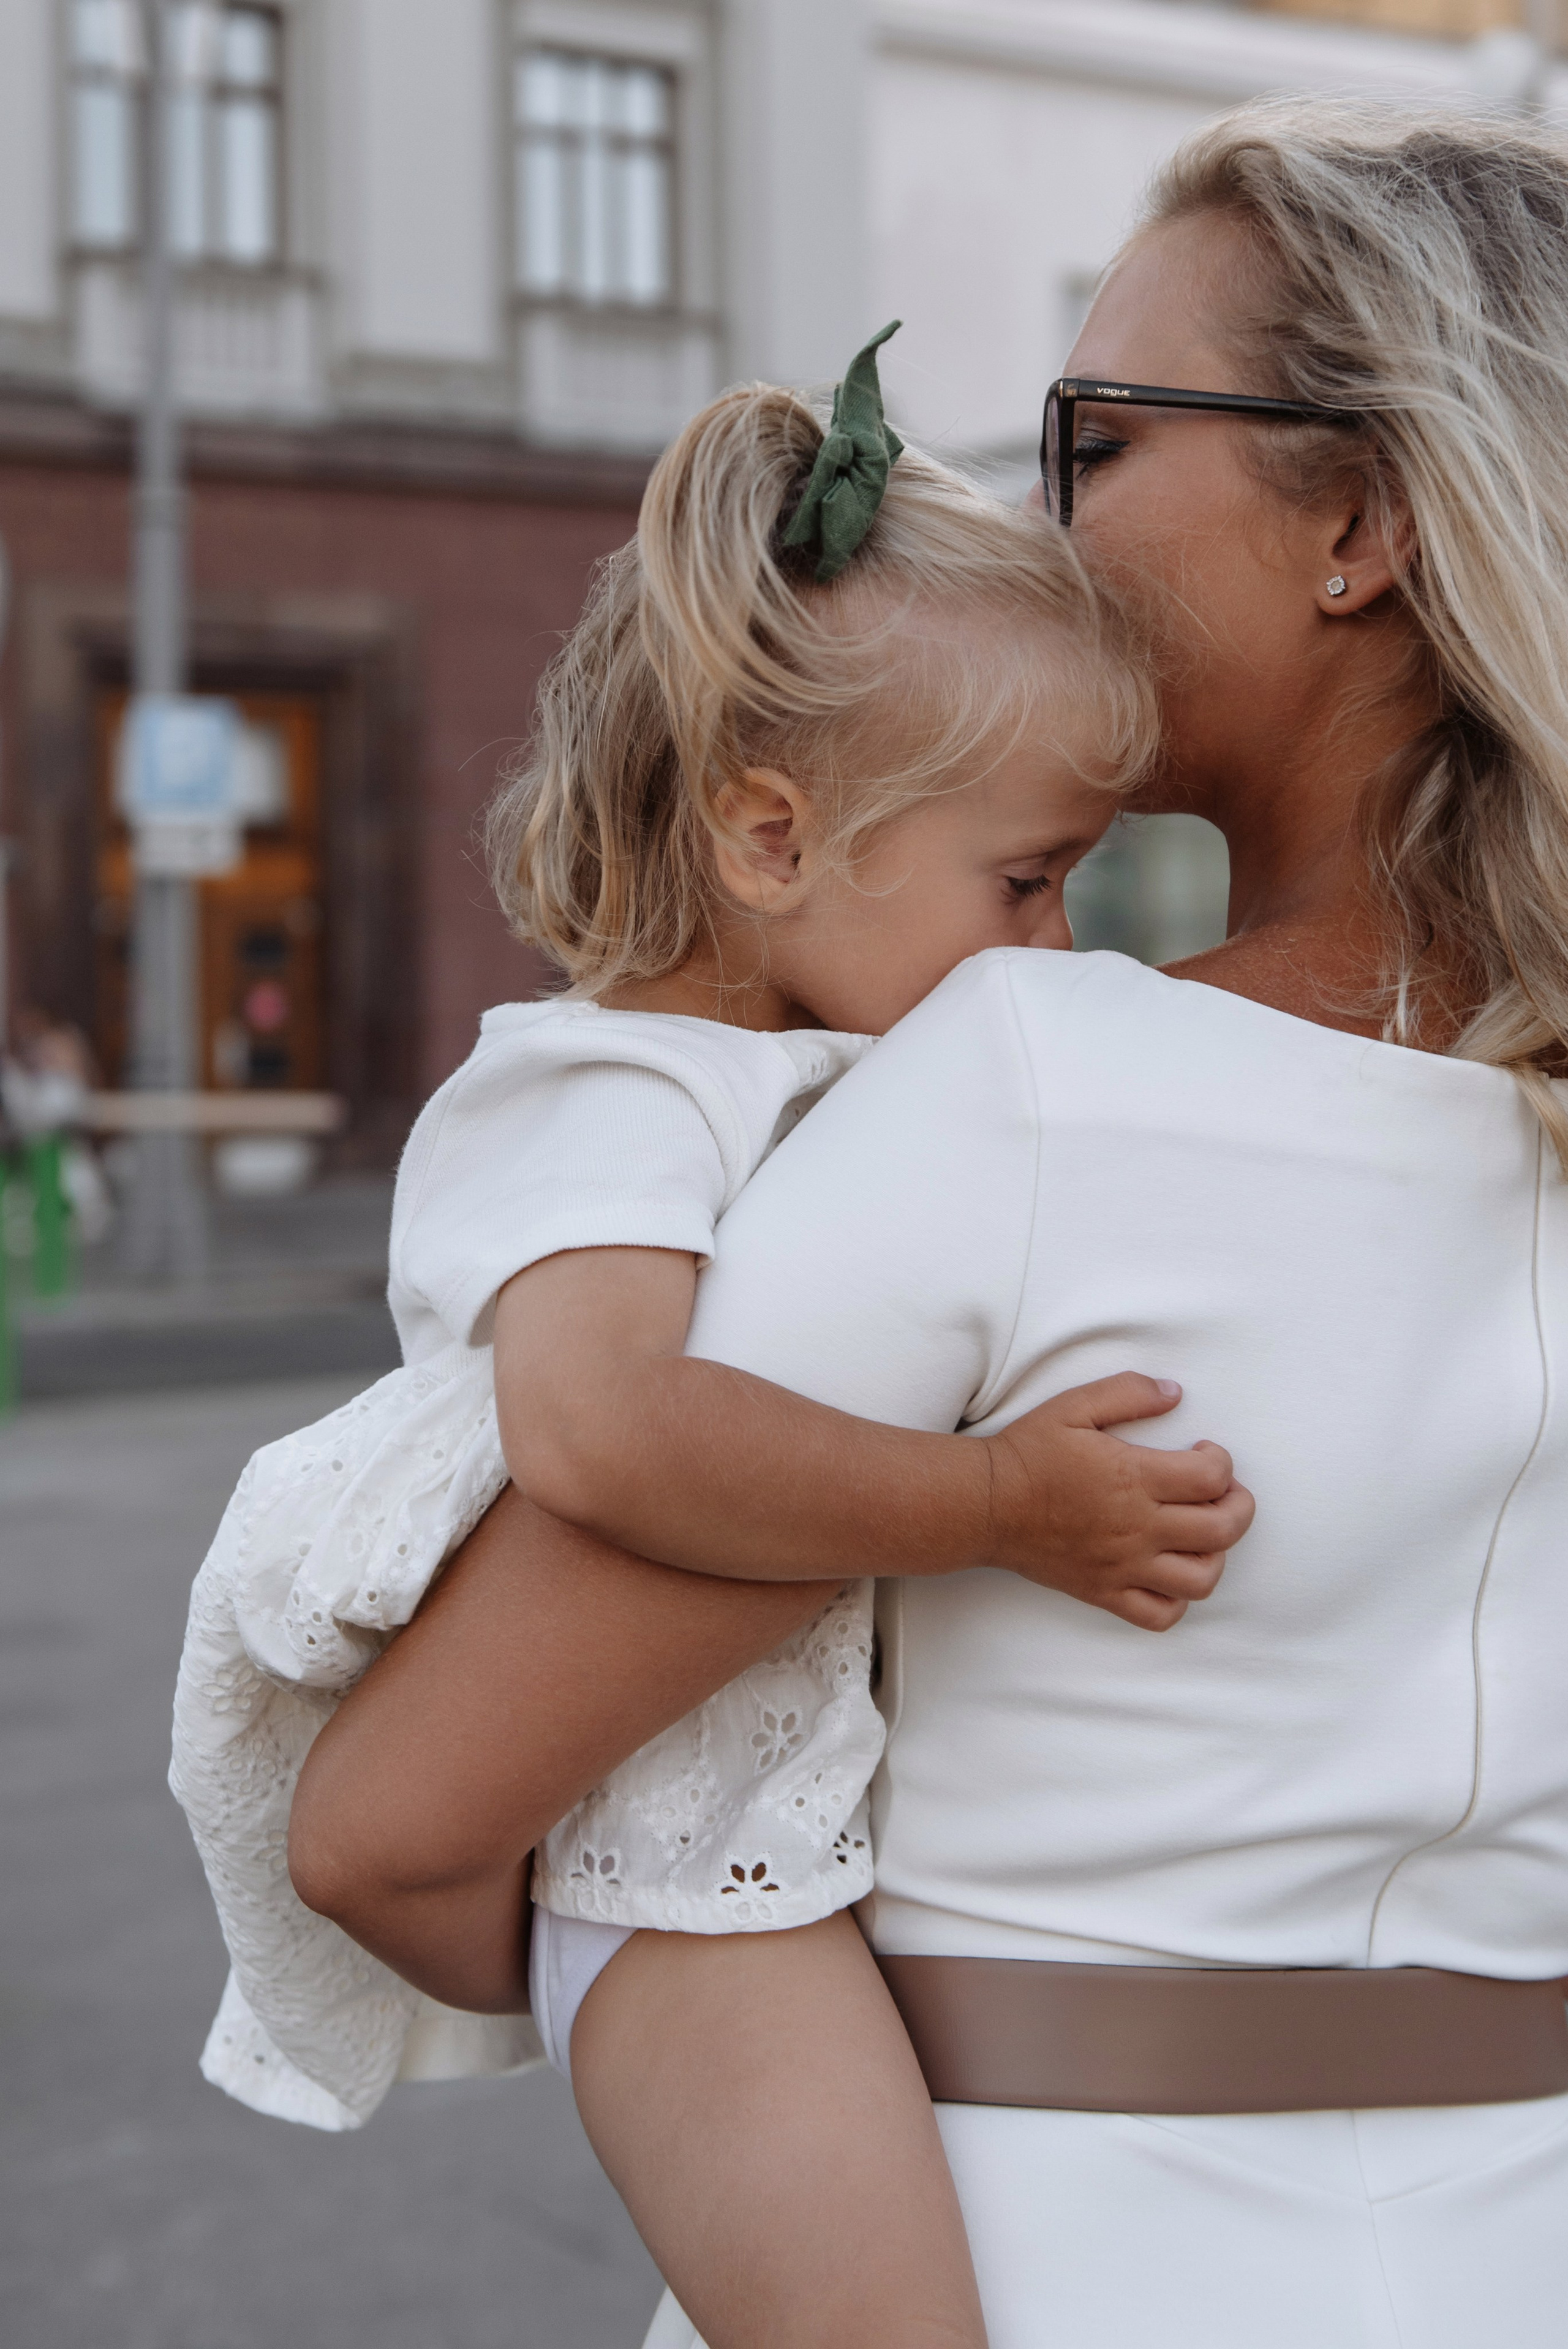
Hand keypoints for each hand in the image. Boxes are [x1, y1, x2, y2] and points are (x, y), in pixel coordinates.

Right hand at [981, 1374, 1253, 1631]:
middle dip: (1238, 1507)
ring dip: (1215, 1556)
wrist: (985, 1504)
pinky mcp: (1104, 1592)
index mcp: (1134, 1477)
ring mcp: (1123, 1565)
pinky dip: (1177, 1600)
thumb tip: (1174, 1392)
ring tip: (1201, 1535)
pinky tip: (1168, 1573)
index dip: (1222, 1461)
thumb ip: (1128, 1392)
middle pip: (1222, 1530)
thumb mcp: (1074, 1405)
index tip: (1205, 1451)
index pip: (1212, 1477)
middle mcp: (1137, 1527)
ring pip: (1200, 1580)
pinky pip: (1159, 1615)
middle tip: (1223, 1492)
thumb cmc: (1029, 1452)